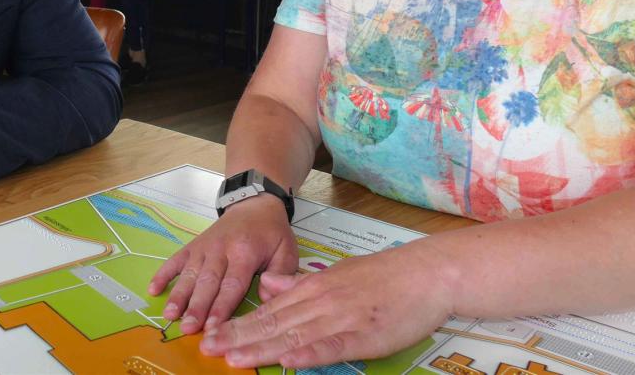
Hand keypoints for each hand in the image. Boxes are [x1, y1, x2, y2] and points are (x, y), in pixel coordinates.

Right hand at [148, 194, 298, 333]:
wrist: (254, 204)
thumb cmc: (272, 233)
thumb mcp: (287, 250)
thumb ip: (280, 275)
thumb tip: (267, 299)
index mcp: (245, 252)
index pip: (232, 284)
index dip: (221, 307)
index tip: (213, 328)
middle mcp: (221, 249)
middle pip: (207, 282)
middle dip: (197, 307)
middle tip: (187, 328)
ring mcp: (204, 247)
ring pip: (189, 273)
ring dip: (179, 295)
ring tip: (169, 315)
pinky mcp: (193, 245)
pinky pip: (175, 260)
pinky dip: (163, 274)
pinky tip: (153, 290)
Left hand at [199, 242, 453, 369]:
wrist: (425, 273)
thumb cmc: (383, 276)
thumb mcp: (336, 272)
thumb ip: (300, 283)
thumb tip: (268, 285)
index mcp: (313, 288)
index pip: (269, 311)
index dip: (239, 325)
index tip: (212, 335)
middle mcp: (321, 302)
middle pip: (273, 324)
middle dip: (239, 338)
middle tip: (208, 349)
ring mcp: (341, 318)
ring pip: (294, 336)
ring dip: (262, 349)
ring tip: (234, 358)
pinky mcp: (364, 335)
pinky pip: (332, 346)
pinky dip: (309, 354)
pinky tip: (289, 361)